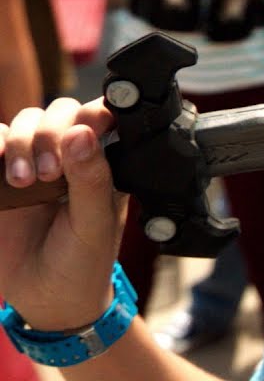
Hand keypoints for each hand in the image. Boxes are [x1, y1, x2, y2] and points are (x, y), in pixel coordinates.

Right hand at [0, 97, 124, 331]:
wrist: (46, 300)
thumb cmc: (83, 262)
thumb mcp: (93, 224)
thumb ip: (91, 180)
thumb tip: (82, 133)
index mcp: (104, 162)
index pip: (101, 115)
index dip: (92, 113)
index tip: (82, 132)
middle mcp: (70, 156)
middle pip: (58, 111)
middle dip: (49, 133)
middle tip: (47, 174)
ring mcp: (34, 163)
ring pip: (24, 122)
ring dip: (22, 141)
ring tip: (23, 181)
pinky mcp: (0, 176)